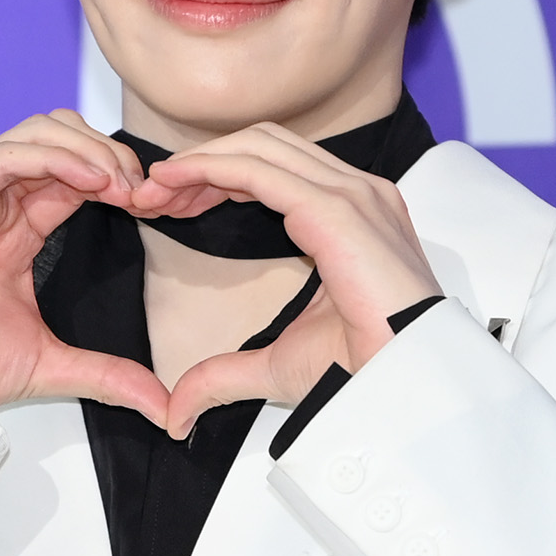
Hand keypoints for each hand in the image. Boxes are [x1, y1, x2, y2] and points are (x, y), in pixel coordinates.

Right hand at [0, 112, 168, 430]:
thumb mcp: (49, 366)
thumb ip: (107, 375)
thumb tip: (163, 407)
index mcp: (18, 226)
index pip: (78, 173)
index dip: (122, 180)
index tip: (157, 209)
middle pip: (62, 137)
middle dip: (111, 154)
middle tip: (145, 192)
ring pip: (37, 134)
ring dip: (89, 150)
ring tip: (123, 185)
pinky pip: (4, 158)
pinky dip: (53, 157)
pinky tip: (91, 180)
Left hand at [130, 123, 442, 438]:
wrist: (404, 388)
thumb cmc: (364, 371)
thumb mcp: (277, 365)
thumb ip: (225, 374)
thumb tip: (180, 408)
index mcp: (353, 215)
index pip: (274, 168)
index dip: (216, 176)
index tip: (169, 203)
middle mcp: (356, 193)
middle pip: (262, 146)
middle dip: (202, 164)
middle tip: (151, 195)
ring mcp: (352, 194)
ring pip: (258, 147)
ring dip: (199, 162)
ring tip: (154, 190)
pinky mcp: (338, 208)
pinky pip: (258, 170)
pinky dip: (209, 168)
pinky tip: (175, 183)